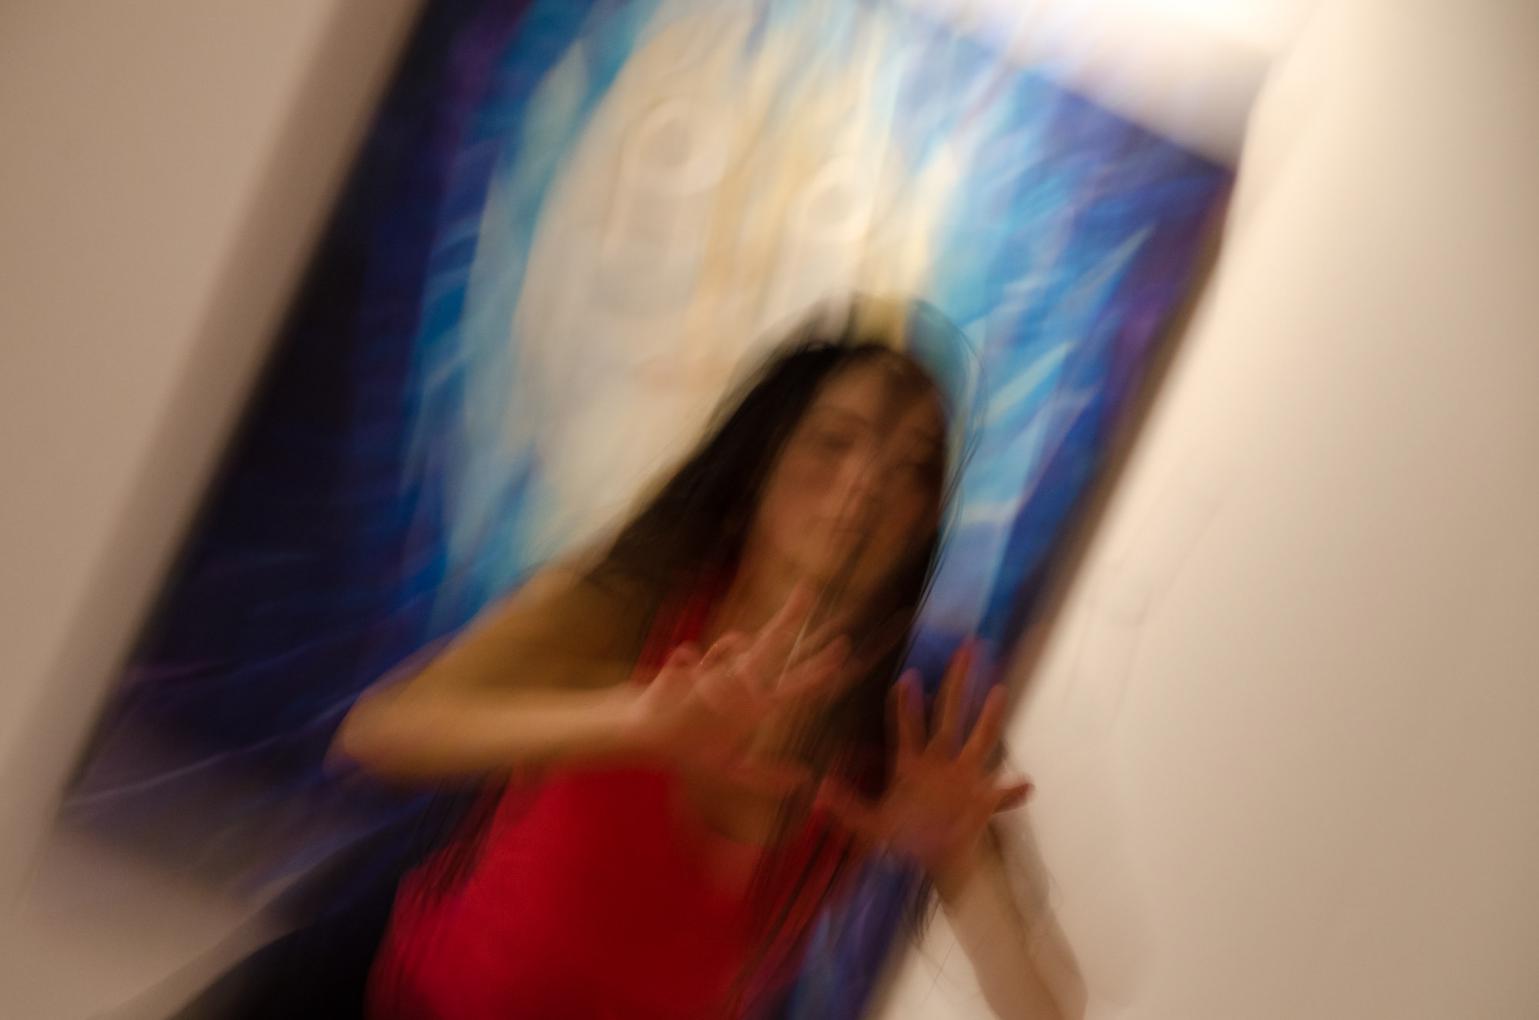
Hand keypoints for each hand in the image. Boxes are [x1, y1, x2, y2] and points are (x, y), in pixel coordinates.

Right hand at [627, 584, 849, 794]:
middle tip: (810, 590)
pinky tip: (687, 660)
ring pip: (730, 649)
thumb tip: (803, 778)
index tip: (843, 651)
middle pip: (769, 646)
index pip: (793, 684)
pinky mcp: (675, 676)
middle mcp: (734, 683)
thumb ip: (765, 777)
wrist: (644, 734)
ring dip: (732, 650)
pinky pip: (685, 661)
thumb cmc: (686, 748)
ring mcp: (707, 675)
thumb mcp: (730, 771)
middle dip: (789, 620)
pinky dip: (687, 662)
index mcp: (752, 705)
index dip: (818, 669)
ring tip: (735, 654)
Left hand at [815, 639, 1031, 885]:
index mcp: (912, 765)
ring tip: (999, 690)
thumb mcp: (869, 825)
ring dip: (989, 717)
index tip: (908, 677)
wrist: (929, 864)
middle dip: (958, 682)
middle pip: (950, 714)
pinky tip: (1026, 784)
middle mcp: (941, 763)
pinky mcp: (982, 803)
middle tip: (968, 648)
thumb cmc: (899, 840)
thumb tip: (820, 791)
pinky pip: (1001, 795)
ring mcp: (964, 779)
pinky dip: (1012, 792)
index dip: (906, 705)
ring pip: (980, 741)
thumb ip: (846, 808)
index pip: (908, 728)